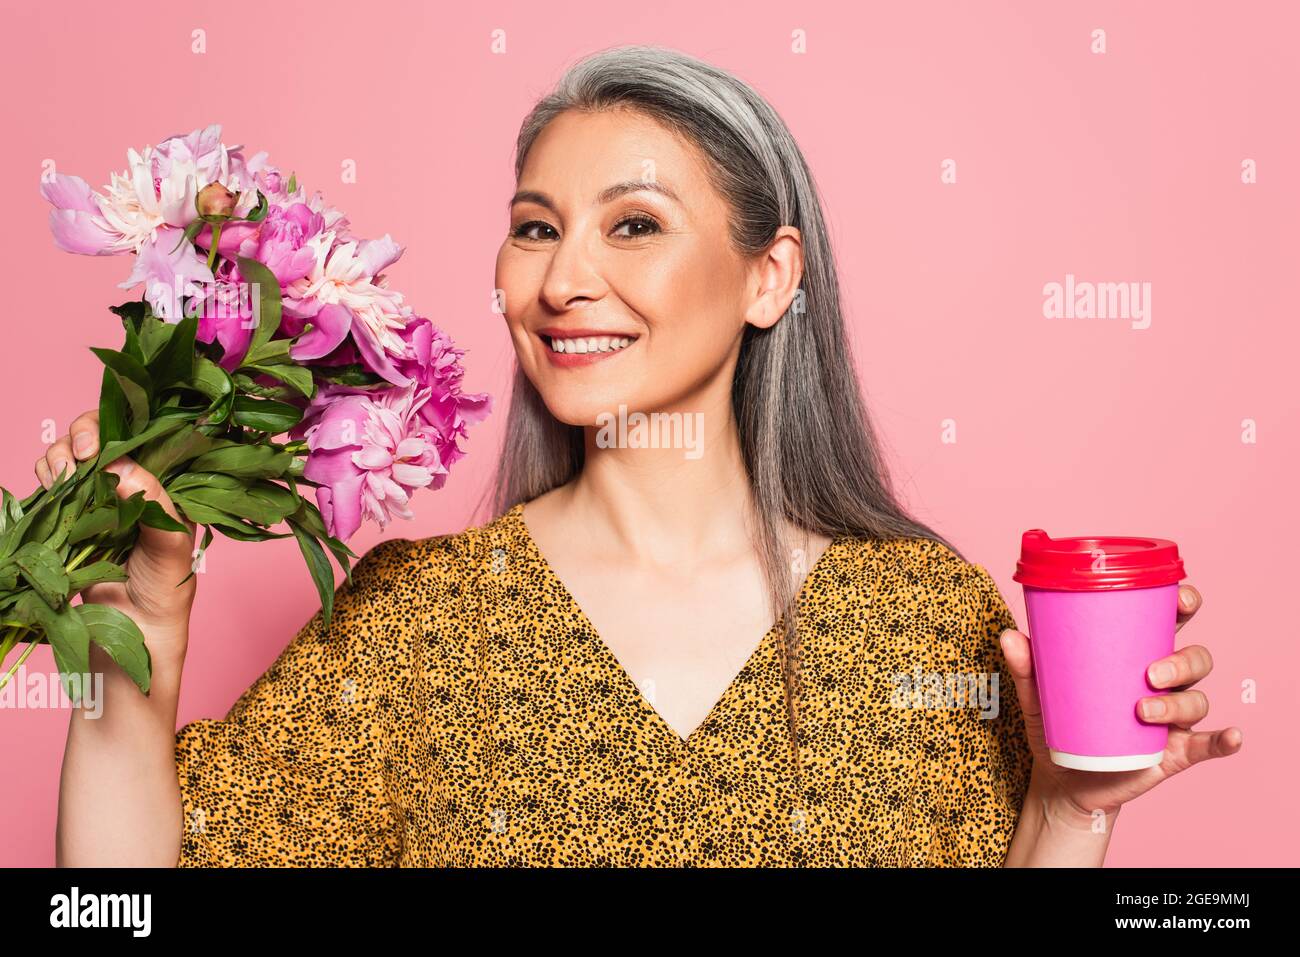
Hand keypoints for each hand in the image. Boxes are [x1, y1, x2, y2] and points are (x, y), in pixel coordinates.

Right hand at [36, 409, 197, 660]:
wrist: (134, 631)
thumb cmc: (165, 589)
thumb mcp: (171, 546)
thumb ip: (153, 506)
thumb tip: (120, 466)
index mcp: (166, 483)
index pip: (144, 434)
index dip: (116, 426)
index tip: (96, 444)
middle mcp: (133, 483)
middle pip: (101, 435)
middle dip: (81, 435)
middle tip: (76, 457)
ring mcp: (101, 498)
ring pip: (72, 454)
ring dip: (59, 455)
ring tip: (60, 476)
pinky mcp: (74, 516)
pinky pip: (54, 482)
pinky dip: (46, 476)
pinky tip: (50, 486)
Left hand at [998, 584, 1242, 825]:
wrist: (1061, 780)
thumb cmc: (1056, 724)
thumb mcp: (1038, 695)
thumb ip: (1026, 667)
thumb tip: (1008, 636)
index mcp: (1135, 655)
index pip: (1170, 620)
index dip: (1184, 603)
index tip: (1180, 598)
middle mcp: (1161, 683)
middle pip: (1194, 658)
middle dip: (1180, 660)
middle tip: (1149, 673)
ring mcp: (1171, 719)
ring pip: (1196, 699)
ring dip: (1178, 704)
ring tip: (1142, 711)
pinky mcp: (1174, 753)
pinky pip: (1208, 745)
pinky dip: (1224, 740)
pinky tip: (1230, 738)